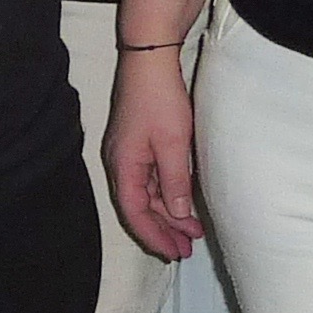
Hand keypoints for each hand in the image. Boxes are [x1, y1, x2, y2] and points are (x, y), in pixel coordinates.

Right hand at [105, 49, 203, 258]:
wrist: (150, 60)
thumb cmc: (159, 99)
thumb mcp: (173, 145)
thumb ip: (174, 183)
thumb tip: (178, 214)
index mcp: (124, 166)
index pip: (134, 213)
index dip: (154, 236)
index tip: (174, 252)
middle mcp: (121, 163)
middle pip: (139, 207)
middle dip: (163, 230)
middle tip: (187, 249)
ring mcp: (129, 152)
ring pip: (146, 194)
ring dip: (167, 213)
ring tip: (191, 231)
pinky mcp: (139, 142)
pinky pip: (150, 179)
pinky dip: (166, 194)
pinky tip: (182, 201)